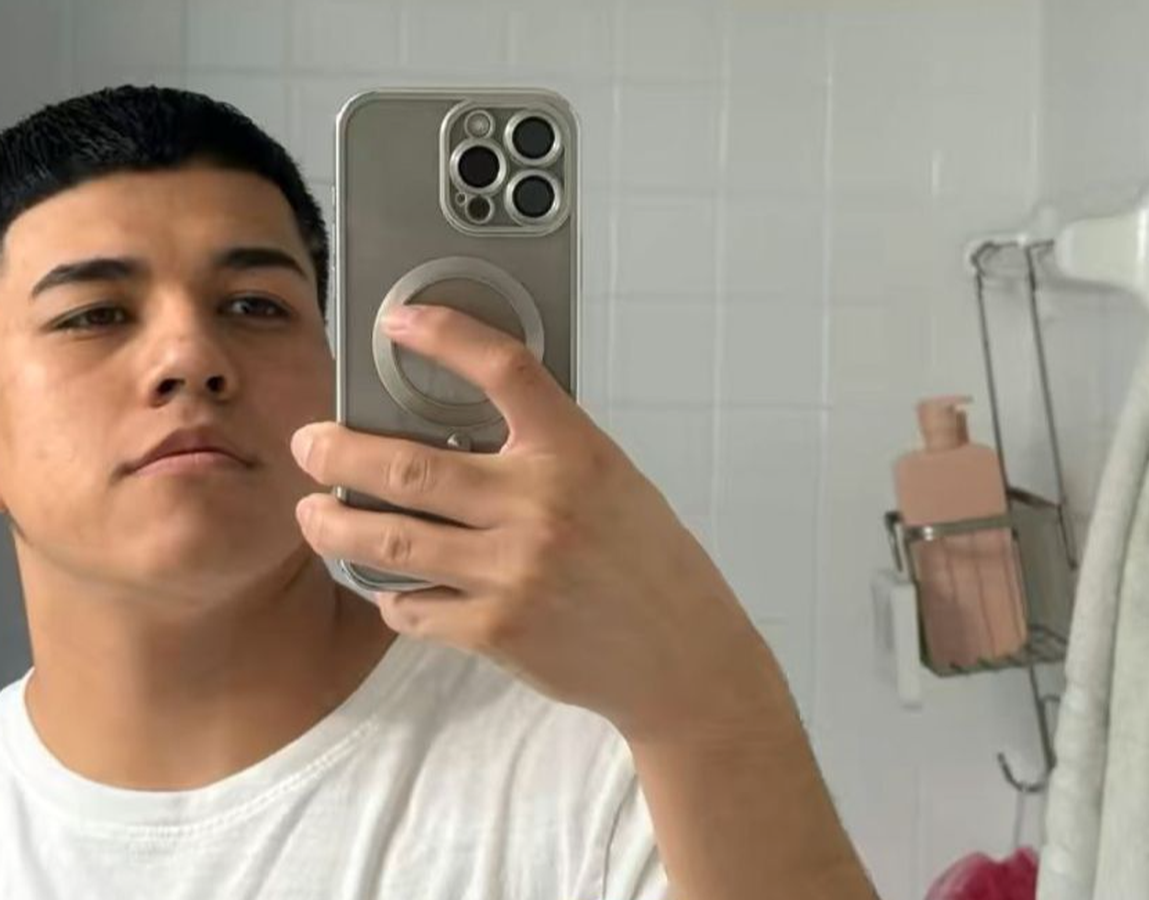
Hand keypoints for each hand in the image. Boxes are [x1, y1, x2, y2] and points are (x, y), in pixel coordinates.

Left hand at [290, 304, 798, 743]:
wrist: (682, 655)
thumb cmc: (647, 562)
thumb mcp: (609, 482)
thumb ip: (542, 455)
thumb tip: (451, 435)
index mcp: (576, 453)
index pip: (504, 369)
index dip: (444, 334)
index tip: (397, 322)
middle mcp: (540, 505)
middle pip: (408, 466)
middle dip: (337, 453)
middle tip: (309, 445)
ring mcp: (515, 572)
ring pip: (391, 541)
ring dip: (334, 527)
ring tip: (314, 515)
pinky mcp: (497, 631)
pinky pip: (412, 608)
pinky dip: (390, 595)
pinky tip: (391, 586)